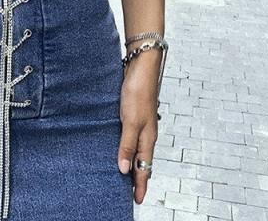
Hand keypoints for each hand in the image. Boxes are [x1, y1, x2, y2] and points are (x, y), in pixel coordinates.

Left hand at [117, 49, 160, 203]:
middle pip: (143, 160)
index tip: (137, 201)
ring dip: (133, 161)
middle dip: (138, 177)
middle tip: (131, 193)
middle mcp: (146, 132)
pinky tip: (119, 145)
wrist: (141, 66)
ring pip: (138, 148)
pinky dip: (127, 146)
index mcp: (148, 137)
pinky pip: (131, 136)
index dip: (140, 185)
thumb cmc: (138, 91)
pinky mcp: (133, 113)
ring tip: (125, 174)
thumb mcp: (130, 120)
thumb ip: (127, 145)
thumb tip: (125, 169)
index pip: (145, 168)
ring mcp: (140, 123)